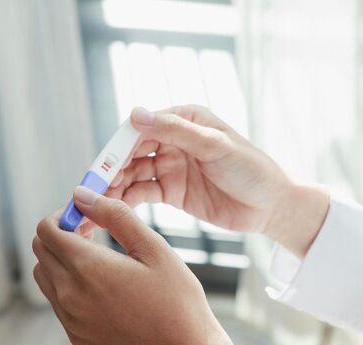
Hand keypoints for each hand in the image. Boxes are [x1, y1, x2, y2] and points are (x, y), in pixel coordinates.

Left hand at [32, 189, 245, 344]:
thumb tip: (82, 195)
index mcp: (88, 268)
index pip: (47, 229)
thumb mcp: (154, 248)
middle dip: (62, 233)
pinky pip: (58, 301)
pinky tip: (104, 286)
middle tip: (95, 232)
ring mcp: (70, 319)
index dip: (65, 215)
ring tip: (99, 259)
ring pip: (44, 276)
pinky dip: (69, 285)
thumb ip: (115, 216)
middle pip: (41, 250)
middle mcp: (70, 294)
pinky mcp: (76, 336)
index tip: (89, 216)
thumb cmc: (177, 300)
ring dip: (61, 259)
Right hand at [90, 105, 329, 257]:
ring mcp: (171, 166)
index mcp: (184, 119)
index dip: (117, 147)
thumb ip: (177, 131)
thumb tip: (136, 114)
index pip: (141, 129)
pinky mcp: (172, 191)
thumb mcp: (216, 146)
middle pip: (130, 152)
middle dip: (109, 170)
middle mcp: (173, 140)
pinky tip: (112, 211)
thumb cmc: (251, 169)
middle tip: (90, 191)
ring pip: (132, 174)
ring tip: (96, 205)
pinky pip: (142, 193)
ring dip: (113, 188)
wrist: (272, 206)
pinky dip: (126, 201)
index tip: (100, 167)